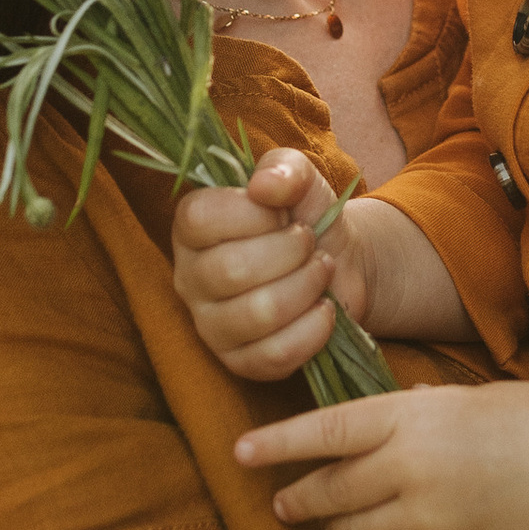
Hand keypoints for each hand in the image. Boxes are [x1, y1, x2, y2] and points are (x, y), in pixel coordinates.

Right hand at [173, 147, 364, 381]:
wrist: (338, 263)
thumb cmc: (304, 217)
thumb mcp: (299, 178)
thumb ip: (283, 168)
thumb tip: (265, 185)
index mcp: (191, 228)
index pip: (200, 219)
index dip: (253, 214)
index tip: (283, 213)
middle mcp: (190, 278)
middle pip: (232, 270)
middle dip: (290, 252)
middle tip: (309, 243)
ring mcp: (210, 325)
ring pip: (257, 313)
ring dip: (306, 286)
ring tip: (320, 270)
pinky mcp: (239, 361)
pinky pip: (274, 355)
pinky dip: (313, 329)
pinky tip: (325, 309)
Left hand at [233, 379, 528, 529]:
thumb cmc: (521, 417)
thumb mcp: (452, 397)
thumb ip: (399, 417)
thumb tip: (350, 436)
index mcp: (409, 418)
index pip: (323, 432)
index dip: (276, 444)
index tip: (240, 451)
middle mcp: (409, 470)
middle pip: (328, 491)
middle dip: (298, 499)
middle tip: (283, 502)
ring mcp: (427, 520)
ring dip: (335, 527)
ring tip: (334, 520)